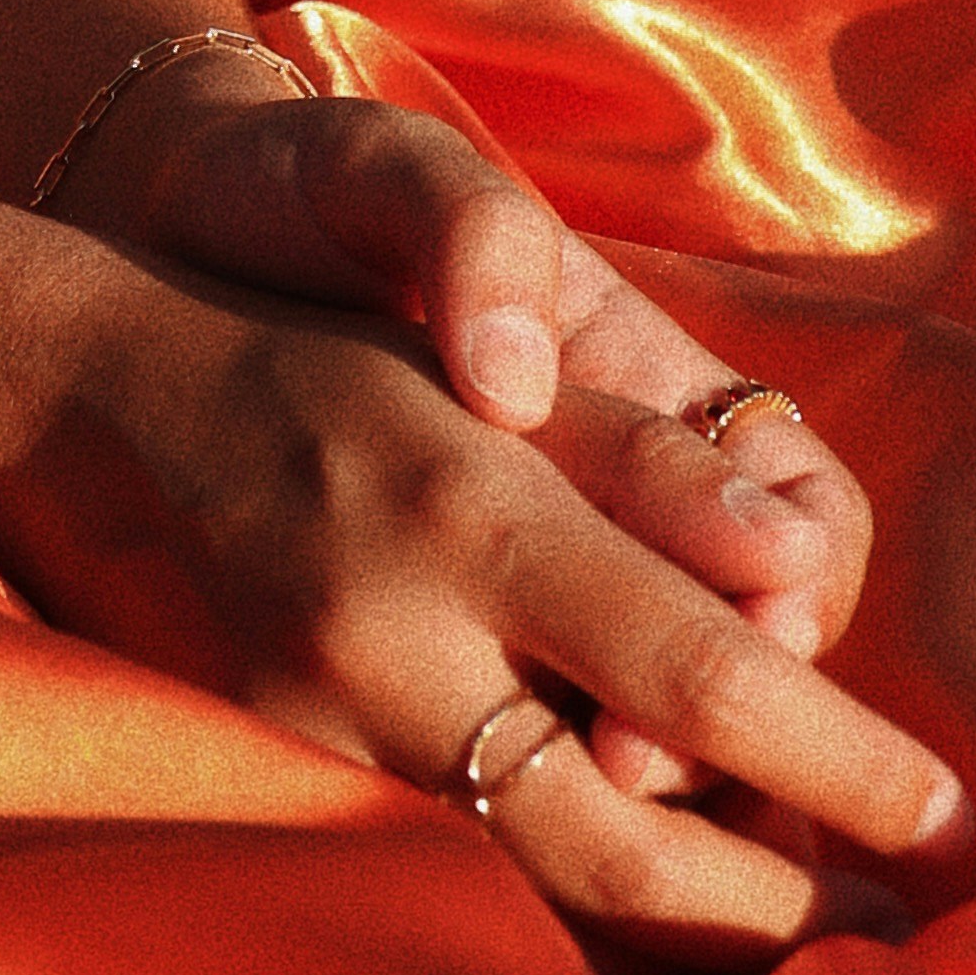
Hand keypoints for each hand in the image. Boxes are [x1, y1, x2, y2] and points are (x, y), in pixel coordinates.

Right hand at [0, 266, 962, 958]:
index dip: (844, 764)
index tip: (946, 814)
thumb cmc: (322, 373)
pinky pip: (437, 900)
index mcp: (473, 516)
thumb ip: (648, 478)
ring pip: (537, 912)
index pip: (704, 680)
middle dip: (777, 910)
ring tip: (779, 934)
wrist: (75, 405)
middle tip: (882, 922)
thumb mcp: (488, 386)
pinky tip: (623, 934)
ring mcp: (314, 746)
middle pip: (628, 858)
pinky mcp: (264, 800)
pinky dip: (548, 934)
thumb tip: (809, 593)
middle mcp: (394, 648)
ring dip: (676, 944)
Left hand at [91, 62, 860, 723]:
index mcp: (641, 379)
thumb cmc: (309, 192)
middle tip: (637, 762)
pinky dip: (534, 774)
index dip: (799, 590)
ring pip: (648, 711)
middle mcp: (606, 492)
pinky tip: (486, 806)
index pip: (806, 519)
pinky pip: (524, 723)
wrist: (169, 232)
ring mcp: (524, 561)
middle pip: (747, 649)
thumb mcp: (390, 168)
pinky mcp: (427, 620)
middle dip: (734, 726)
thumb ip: (474, 233)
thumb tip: (518, 385)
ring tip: (584, 789)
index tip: (754, 628)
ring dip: (648, 772)